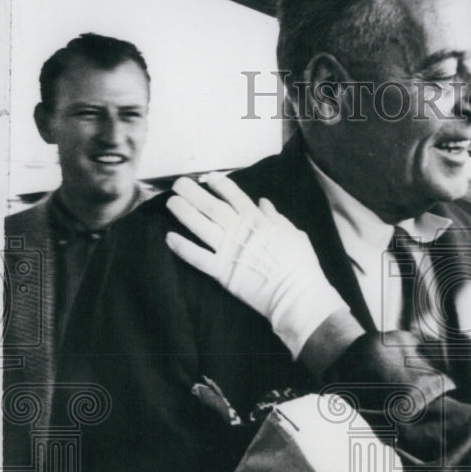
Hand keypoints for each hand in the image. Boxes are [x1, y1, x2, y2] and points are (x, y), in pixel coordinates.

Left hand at [166, 173, 348, 359]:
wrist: (297, 295)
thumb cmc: (301, 265)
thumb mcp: (294, 234)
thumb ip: (276, 217)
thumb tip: (263, 202)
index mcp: (259, 221)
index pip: (236, 197)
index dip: (221, 185)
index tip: (208, 177)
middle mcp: (240, 231)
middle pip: (213, 207)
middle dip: (195, 193)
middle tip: (179, 183)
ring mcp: (229, 250)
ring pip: (202, 227)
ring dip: (185, 213)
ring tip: (171, 202)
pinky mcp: (222, 272)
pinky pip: (198, 257)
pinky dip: (183, 248)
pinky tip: (169, 238)